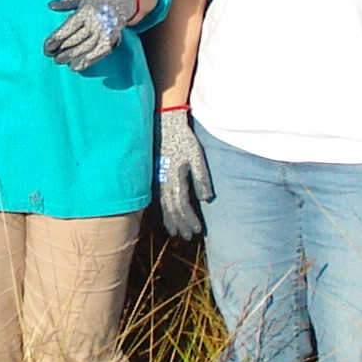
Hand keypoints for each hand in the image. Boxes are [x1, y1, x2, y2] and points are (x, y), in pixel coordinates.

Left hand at [43, 0, 145, 70]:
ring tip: (59, 60)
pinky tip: (75, 67)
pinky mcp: (111, 40)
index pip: (67, 29)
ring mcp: (104, 32)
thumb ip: (65, 2)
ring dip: (70, 56)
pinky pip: (98, 53)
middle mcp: (95, 22)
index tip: (47, 47)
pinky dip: (86, 61)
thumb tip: (50, 5)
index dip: (55, 40)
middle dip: (60, 50)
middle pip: (74, 40)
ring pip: (85, 48)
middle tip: (50, 55)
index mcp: (85, 11)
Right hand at [155, 108, 214, 239]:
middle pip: (172, 210)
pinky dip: (162, 210)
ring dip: (170, 220)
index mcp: (175, 181)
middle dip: (180, 224)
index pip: (182, 207)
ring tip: (174, 232)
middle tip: (187, 237)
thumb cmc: (183, 140)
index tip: (198, 231)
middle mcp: (163, 184)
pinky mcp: (155, 176)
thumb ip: (201, 179)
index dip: (190, 220)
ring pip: (162, 206)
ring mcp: (157, 180)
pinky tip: (165, 214)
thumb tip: (206, 199)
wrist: (165, 124)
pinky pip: (157, 199)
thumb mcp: (197, 157)